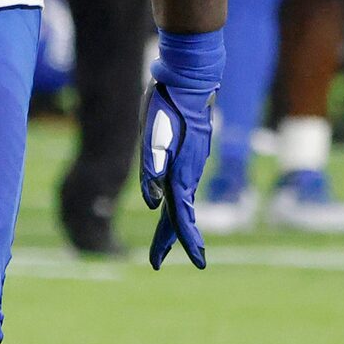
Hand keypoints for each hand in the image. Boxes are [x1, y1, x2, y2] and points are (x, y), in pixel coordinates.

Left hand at [138, 30, 221, 271]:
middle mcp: (189, 173)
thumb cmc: (168, 106)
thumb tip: (152, 202)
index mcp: (181, 173)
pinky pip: (182, 188)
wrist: (190, 79)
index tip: (187, 263)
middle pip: (180, 216)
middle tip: (157, 262)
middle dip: (171, 241)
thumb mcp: (153, 135)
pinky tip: (171, 204)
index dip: (179, 242)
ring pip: (182, 202)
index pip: (181, 218)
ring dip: (173, 224)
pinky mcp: (190, 156)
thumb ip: (152, 169)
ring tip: (163, 243)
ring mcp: (191, 164)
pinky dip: (176, 204)